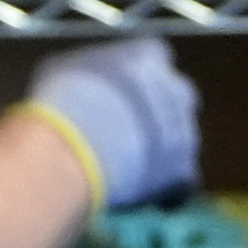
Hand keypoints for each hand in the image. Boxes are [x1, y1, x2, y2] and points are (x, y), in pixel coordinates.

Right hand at [16, 36, 197, 208]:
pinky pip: (181, 179)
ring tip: (132, 164)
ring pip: (184, 138)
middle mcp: (174, 89)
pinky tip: (142, 192)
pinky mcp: (183, 170)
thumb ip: (92, 74)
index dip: (141, 73)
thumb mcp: (66, 71)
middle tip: (132, 126)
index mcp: (146, 56)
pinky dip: (166, 186)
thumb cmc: (63, 101)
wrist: (76, 148)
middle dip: (162, 108)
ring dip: (164, 148)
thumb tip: (87, 83)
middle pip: (179, 95)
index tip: (125, 87)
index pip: (155, 55)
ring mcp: (184, 130)